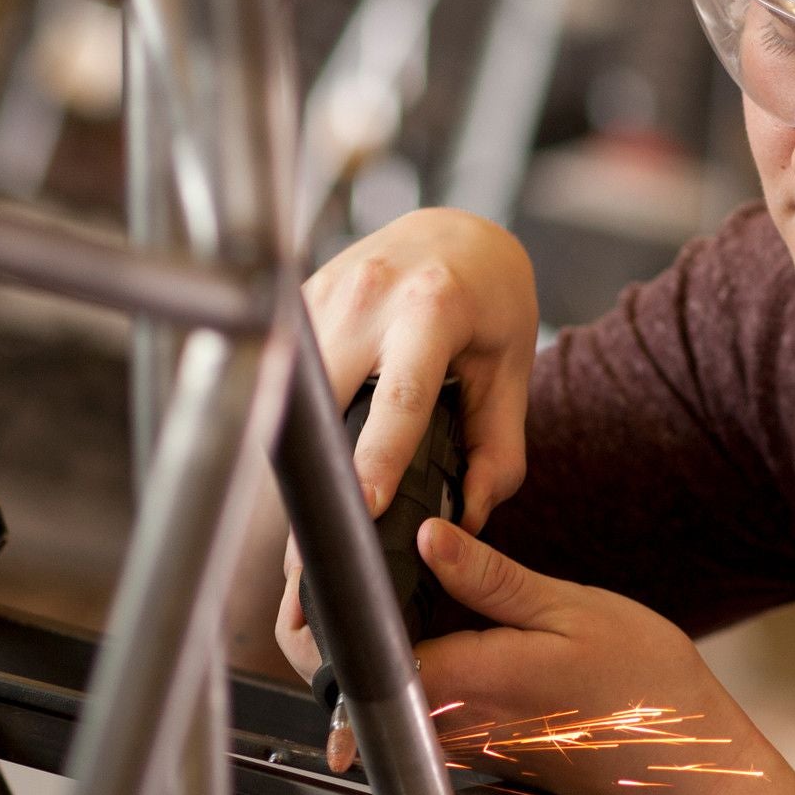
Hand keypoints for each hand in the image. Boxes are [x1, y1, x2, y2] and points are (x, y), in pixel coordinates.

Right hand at [278, 209, 539, 690]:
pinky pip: (282, 377)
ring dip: (293, 463)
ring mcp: (322, 291)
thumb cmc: (490, 305)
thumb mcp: (512, 372)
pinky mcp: (295, 302)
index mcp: (431, 308)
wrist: (457, 235)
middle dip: (314, 481)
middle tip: (307, 558)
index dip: (375, 459)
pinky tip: (297, 472)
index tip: (362, 511)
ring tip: (300, 528)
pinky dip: (288, 428)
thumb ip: (500, 452)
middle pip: (323, 403)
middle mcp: (368, 293)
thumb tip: (467, 523)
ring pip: (291, 396)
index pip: (398, 396)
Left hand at [404, 520, 767, 794]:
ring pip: (401, 697)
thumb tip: (429, 538)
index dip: (361, 605)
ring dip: (405, 657)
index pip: (372, 646)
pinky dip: (437, 682)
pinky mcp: (485, 758)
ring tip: (435, 611)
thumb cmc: (641, 686)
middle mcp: (455, 723)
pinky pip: (433, 716)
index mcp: (467, 677)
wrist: (683, 762)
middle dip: (374, 632)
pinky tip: (472, 651)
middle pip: (376, 678)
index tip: (369, 572)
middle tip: (400, 584)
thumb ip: (489, 578)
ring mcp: (467, 747)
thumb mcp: (568, 609)